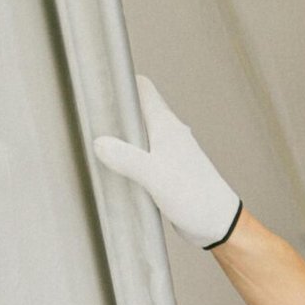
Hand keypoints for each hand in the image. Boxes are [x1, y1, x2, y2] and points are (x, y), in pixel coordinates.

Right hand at [93, 75, 242, 248]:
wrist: (218, 224)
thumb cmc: (195, 197)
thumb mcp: (155, 176)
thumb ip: (127, 158)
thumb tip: (99, 143)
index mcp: (166, 126)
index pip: (143, 90)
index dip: (122, 80)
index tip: (99, 80)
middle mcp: (168, 134)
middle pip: (137, 110)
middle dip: (114, 109)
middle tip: (86, 114)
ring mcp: (167, 153)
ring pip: (138, 135)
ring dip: (118, 136)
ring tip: (92, 139)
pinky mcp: (165, 172)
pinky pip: (140, 156)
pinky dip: (126, 157)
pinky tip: (111, 167)